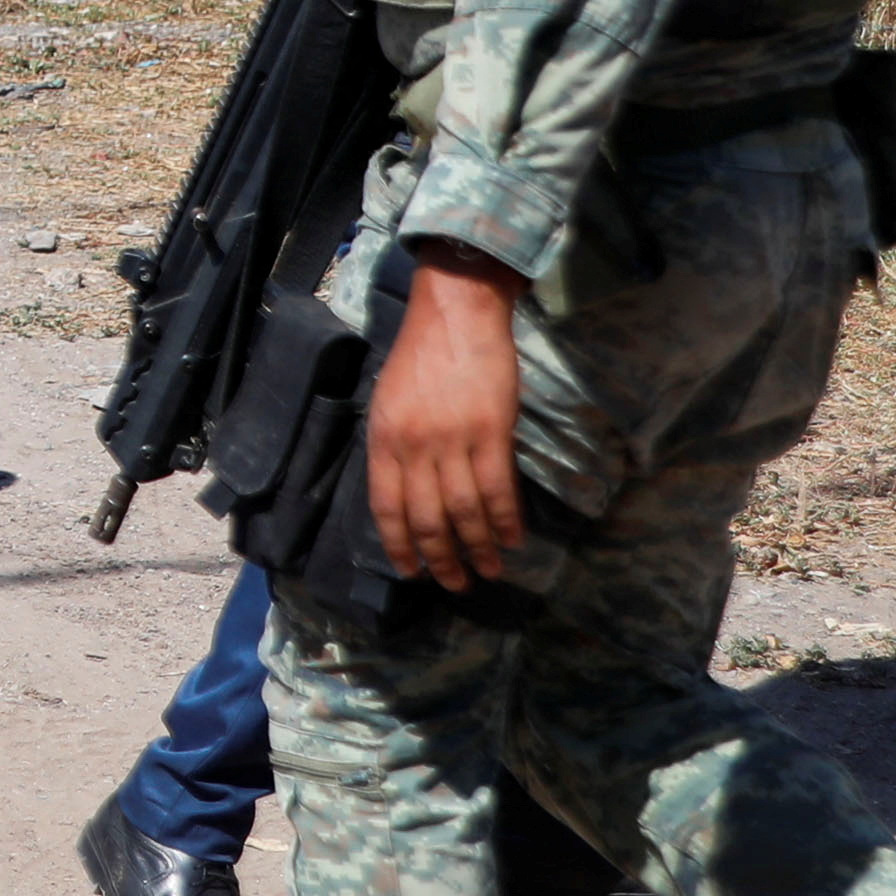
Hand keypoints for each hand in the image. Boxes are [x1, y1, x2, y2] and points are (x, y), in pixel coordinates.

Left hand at [362, 242, 529, 591]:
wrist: (456, 312)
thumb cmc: (422, 355)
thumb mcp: (389, 402)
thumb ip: (394, 448)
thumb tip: (404, 496)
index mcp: (383, 439)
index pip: (386, 507)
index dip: (399, 546)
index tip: (411, 572)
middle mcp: (414, 446)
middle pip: (426, 519)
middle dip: (441, 559)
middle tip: (455, 583)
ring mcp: (453, 441)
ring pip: (464, 512)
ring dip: (478, 549)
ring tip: (489, 570)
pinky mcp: (491, 432)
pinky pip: (498, 490)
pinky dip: (506, 520)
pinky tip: (512, 538)